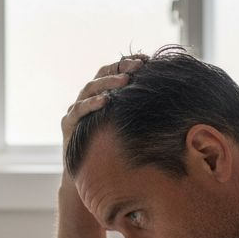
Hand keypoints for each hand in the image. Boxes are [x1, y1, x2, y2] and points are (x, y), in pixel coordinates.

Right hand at [59, 56, 144, 177]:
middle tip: (138, 66)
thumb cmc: (112, 153)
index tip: (146, 59)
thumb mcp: (128, 129)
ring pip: (90, 89)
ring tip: (126, 81)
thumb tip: (170, 102)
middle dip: (120, 69)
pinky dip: (91, 104)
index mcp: (101, 96)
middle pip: (101, 75)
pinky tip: (105, 101)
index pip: (113, 72)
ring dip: (108, 83)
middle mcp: (86, 99)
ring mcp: (75, 111)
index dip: (128, 63)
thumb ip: (139, 113)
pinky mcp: (68, 126)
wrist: (87, 178)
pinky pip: (78, 111)